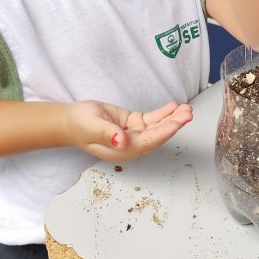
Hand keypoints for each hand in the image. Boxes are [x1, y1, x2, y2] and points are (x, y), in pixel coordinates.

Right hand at [66, 100, 192, 162]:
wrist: (71, 120)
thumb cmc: (79, 125)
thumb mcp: (92, 127)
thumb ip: (107, 134)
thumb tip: (122, 142)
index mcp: (123, 151)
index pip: (148, 142)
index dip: (164, 132)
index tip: (177, 122)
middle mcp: (131, 145)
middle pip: (157, 135)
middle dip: (173, 124)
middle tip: (188, 113)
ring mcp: (133, 134)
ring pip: (157, 127)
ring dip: (172, 118)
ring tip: (186, 108)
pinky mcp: (133, 124)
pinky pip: (151, 119)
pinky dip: (163, 113)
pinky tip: (173, 106)